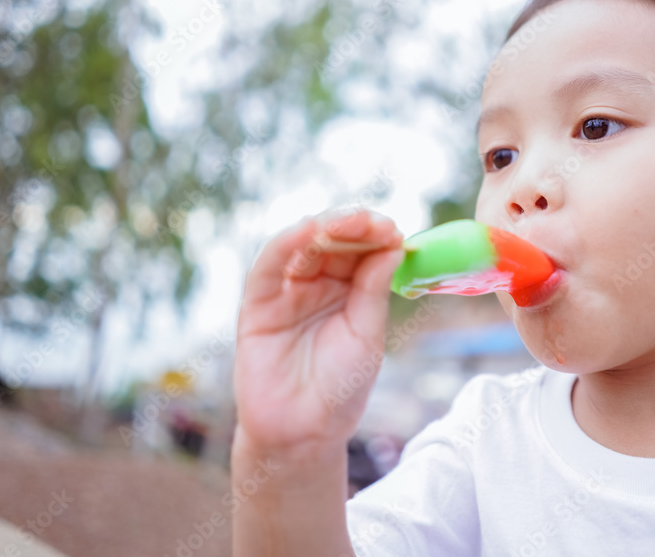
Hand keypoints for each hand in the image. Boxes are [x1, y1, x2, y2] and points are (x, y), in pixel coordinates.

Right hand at [233, 209, 404, 454]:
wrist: (303, 433)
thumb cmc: (340, 388)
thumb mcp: (366, 335)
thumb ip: (373, 290)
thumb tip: (395, 244)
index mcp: (350, 290)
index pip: (362, 251)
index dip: (377, 237)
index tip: (395, 232)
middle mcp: (318, 284)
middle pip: (334, 241)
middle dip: (355, 227)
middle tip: (376, 223)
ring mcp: (288, 290)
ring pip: (304, 244)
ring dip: (326, 227)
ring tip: (351, 222)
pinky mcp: (258, 301)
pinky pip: (270, 264)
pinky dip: (287, 242)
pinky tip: (309, 230)